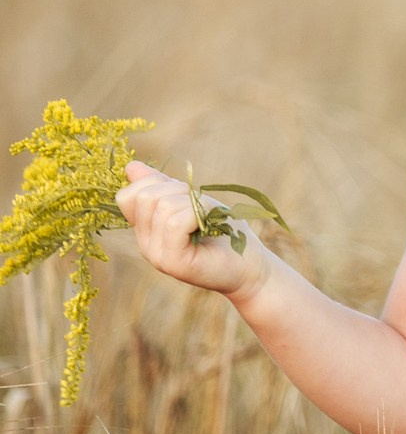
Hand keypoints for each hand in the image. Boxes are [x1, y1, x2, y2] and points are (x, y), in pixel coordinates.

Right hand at [115, 160, 269, 303]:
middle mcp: (146, 244)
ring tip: (207, 220)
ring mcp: (156, 255)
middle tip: (200, 209)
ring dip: (193, 204)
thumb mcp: (191, 201)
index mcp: (147, 229)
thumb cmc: (225, 231)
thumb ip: (161, 186)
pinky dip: (197, 215)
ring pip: (162, 206)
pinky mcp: (173, 262)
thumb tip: (131, 166)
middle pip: (144, 196)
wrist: (250, 266)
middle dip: (177, 191)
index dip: (155, 184)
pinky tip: (208, 227)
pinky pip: (175, 223)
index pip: (127, 196)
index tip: (185, 194)